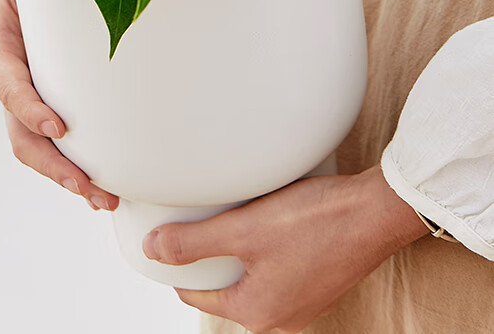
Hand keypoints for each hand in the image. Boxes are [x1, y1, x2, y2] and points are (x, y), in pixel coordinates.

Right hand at [0, 0, 118, 211]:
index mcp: (1, 49)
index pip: (9, 84)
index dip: (28, 109)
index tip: (56, 127)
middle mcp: (12, 82)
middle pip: (22, 134)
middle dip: (52, 165)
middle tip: (86, 186)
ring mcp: (31, 101)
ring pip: (40, 150)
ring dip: (68, 177)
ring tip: (104, 198)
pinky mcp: (52, 109)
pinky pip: (59, 146)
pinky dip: (78, 169)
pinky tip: (105, 187)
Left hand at [142, 166, 427, 332]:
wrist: (375, 211)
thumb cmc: (315, 222)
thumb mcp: (242, 231)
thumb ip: (193, 243)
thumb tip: (152, 250)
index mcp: (258, 312)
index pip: (197, 294)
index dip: (179, 264)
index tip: (172, 236)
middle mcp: (282, 316)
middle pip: (226, 286)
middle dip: (210, 256)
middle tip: (201, 221)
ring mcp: (304, 299)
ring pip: (252, 276)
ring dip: (239, 250)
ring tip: (233, 216)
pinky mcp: (320, 279)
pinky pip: (277, 268)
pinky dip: (264, 248)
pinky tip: (267, 220)